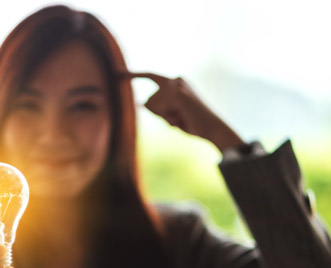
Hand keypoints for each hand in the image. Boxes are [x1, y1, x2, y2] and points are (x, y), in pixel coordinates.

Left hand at [124, 72, 244, 151]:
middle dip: (159, 116)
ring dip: (165, 119)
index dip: (133, 75)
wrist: (213, 129)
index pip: (150, 76)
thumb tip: (138, 103)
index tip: (117, 73)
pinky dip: (168, 119)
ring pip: (152, 107)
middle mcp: (175, 79)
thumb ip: (156, 109)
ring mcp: (176, 85)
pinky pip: (159, 110)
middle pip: (148, 101)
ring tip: (183, 119)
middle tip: (180, 120)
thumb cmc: (193, 124)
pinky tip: (183, 118)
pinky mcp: (176, 94)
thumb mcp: (170, 115)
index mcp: (175, 82)